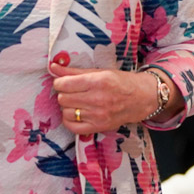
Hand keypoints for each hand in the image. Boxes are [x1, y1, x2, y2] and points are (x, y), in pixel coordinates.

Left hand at [49, 60, 169, 134]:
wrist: (140, 98)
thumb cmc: (120, 82)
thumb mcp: (98, 72)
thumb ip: (73, 71)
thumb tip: (52, 67)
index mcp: (97, 81)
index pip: (63, 84)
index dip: (60, 83)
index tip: (65, 82)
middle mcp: (97, 99)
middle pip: (63, 98)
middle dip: (64, 94)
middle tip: (73, 92)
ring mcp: (98, 115)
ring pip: (66, 112)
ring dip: (68, 106)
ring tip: (77, 102)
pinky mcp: (98, 127)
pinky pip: (72, 127)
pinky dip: (69, 120)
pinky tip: (76, 114)